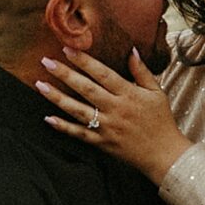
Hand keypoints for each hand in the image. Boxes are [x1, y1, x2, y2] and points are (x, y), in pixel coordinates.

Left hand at [37, 49, 191, 184]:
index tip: (67, 49)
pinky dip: (63, 127)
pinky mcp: (102, 143)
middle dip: (64, 74)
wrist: (163, 154)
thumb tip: (131, 50)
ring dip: (57, 97)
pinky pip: (79, 134)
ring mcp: (107, 127)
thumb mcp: (157, 92)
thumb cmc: (161, 121)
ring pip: (78, 110)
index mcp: (129, 94)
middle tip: (46, 62)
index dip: (84, 61)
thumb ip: (142, 72)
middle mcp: (116, 109)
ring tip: (40, 85)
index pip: (103, 73)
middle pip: (86, 89)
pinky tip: (48, 118)